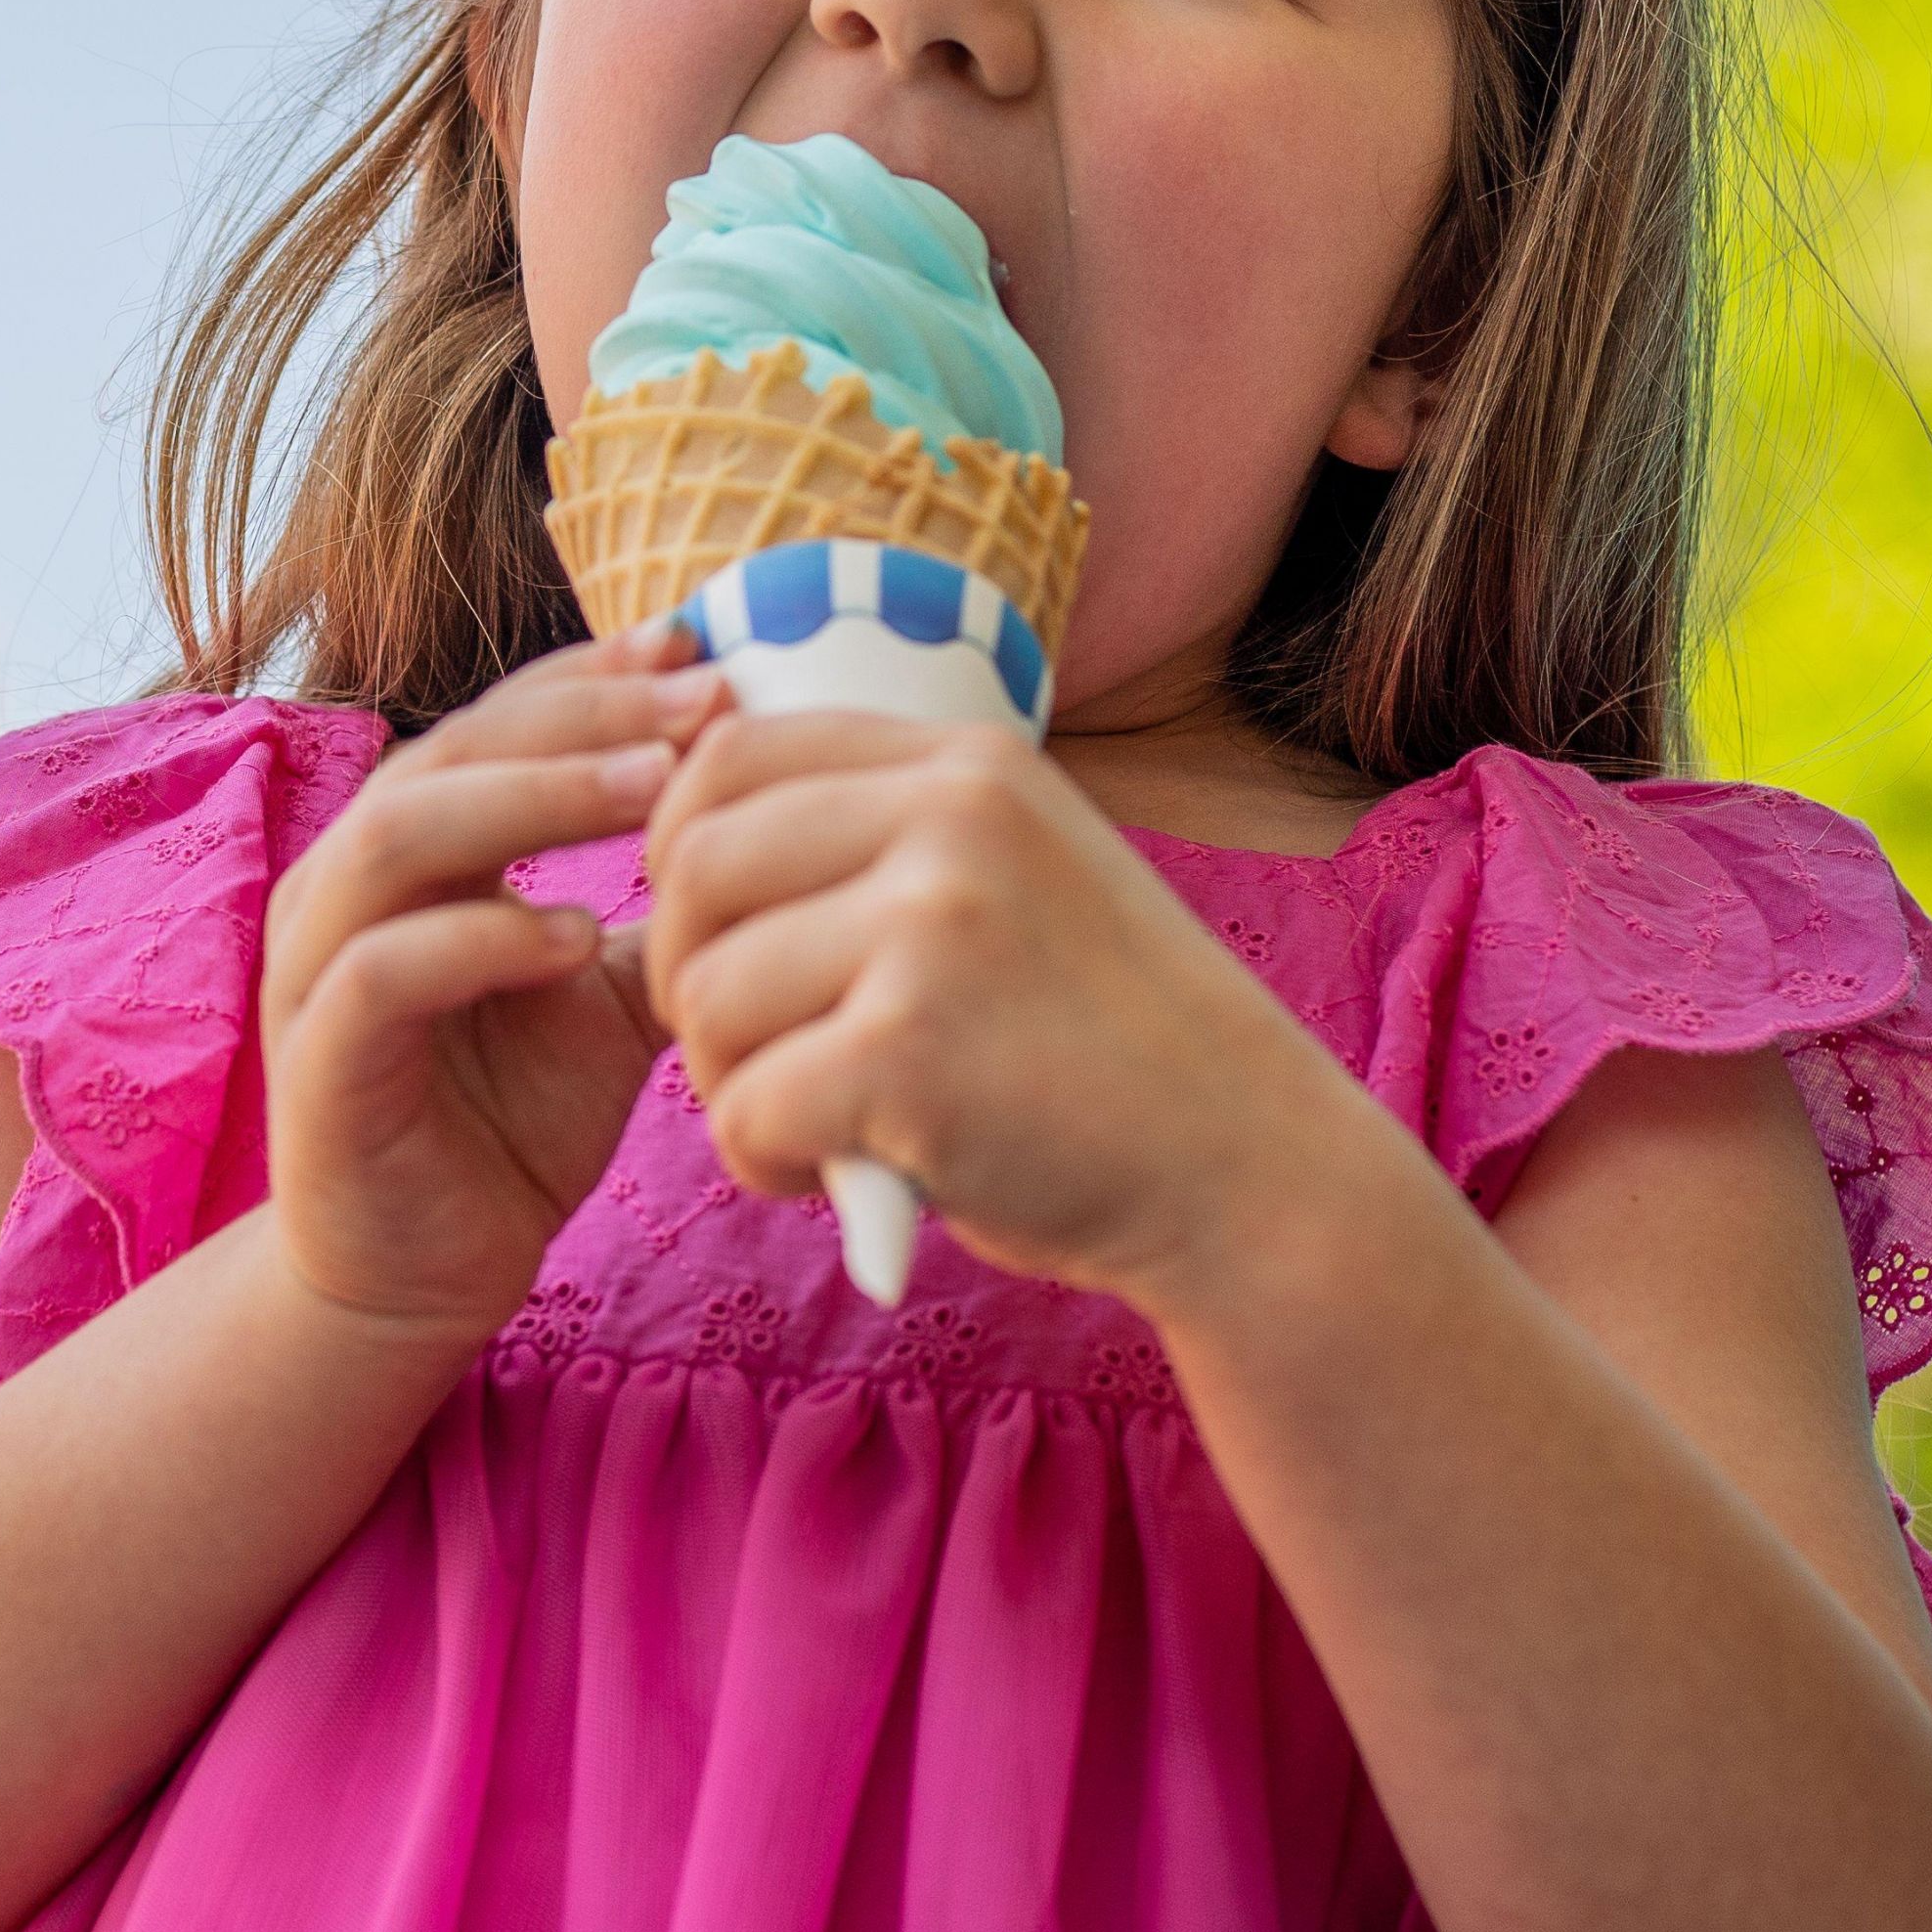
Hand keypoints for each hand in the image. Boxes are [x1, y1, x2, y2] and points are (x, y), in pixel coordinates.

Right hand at [260, 627, 717, 1341]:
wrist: (424, 1277)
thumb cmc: (510, 1122)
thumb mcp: (609, 999)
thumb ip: (665, 914)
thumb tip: (781, 825)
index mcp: (411, 850)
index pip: (495, 723)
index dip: (593, 678)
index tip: (701, 652)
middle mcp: (344, 884)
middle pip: (451, 751)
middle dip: (583, 718)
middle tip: (702, 707)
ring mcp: (313, 967)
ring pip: (399, 834)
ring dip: (531, 800)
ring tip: (656, 793)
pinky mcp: (316, 1062)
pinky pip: (380, 972)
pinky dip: (479, 939)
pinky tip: (575, 934)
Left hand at [641, 712, 1370, 1311]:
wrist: (1250, 1172)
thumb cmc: (1110, 1045)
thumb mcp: (1020, 876)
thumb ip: (890, 837)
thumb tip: (683, 832)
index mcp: (969, 764)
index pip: (732, 753)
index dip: (680, 850)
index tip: (714, 936)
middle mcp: (950, 819)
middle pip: (695, 866)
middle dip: (685, 973)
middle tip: (748, 1051)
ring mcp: (932, 931)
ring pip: (705, 993)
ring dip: (723, 1078)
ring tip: (803, 1121)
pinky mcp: (909, 1057)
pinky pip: (743, 1104)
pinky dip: (758, 1159)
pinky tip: (822, 1177)